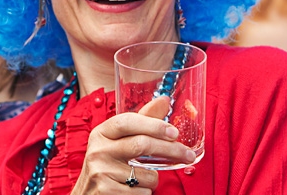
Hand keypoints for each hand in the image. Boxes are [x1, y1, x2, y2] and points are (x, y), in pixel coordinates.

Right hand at [71, 96, 194, 193]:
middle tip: (188, 155)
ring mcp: (101, 172)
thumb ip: (142, 121)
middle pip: (141, 145)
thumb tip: (164, 100)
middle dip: (170, 150)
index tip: (174, 132)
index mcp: (101, 132)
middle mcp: (98, 150)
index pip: (127, 121)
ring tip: (143, 178)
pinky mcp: (106, 192)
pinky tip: (134, 190)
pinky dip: (146, 192)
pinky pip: (142, 192)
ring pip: (146, 174)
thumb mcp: (118, 140)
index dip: (153, 125)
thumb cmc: (108, 165)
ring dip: (154, 178)